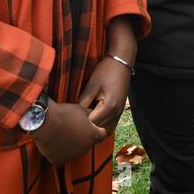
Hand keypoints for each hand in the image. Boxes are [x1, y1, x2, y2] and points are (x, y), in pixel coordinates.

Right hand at [32, 101, 106, 166]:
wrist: (44, 121)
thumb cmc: (63, 113)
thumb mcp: (81, 109)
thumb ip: (90, 114)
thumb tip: (93, 114)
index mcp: (93, 135)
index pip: (102, 135)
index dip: (97, 130)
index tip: (90, 126)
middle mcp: (85, 148)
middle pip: (87, 143)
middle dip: (83, 137)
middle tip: (72, 128)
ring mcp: (72, 156)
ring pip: (74, 151)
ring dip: (71, 145)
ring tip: (61, 133)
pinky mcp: (59, 160)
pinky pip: (61, 157)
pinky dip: (58, 152)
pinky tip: (54, 143)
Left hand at [78, 16, 136, 130]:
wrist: (121, 62)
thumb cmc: (105, 71)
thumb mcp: (91, 86)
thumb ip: (83, 102)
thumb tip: (74, 115)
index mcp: (109, 107)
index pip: (92, 124)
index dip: (81, 124)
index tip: (71, 120)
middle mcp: (116, 113)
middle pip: (99, 131)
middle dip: (87, 129)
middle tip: (75, 125)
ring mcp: (120, 112)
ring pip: (106, 131)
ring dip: (95, 129)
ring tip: (83, 124)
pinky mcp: (120, 110)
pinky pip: (111, 125)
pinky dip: (102, 126)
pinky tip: (92, 120)